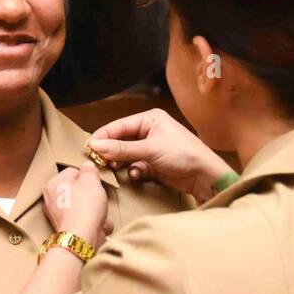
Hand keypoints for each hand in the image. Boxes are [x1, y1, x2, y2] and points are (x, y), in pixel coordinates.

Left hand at [43, 163, 110, 249]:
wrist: (82, 238)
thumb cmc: (84, 207)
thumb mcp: (91, 180)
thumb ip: (89, 170)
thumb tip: (87, 166)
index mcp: (53, 184)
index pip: (73, 171)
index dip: (88, 176)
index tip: (95, 184)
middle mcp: (51, 199)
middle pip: (78, 189)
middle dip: (91, 194)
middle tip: (97, 198)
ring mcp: (58, 215)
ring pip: (83, 205)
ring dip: (94, 208)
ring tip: (98, 212)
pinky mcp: (68, 228)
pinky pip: (84, 219)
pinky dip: (92, 221)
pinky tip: (97, 223)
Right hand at [87, 109, 232, 203]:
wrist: (204, 175)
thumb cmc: (183, 154)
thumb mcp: (149, 150)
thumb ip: (121, 149)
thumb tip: (96, 146)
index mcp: (150, 119)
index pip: (119, 125)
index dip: (103, 136)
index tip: (88, 147)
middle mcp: (150, 130)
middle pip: (121, 140)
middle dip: (110, 151)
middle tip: (98, 162)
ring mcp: (151, 147)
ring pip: (126, 154)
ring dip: (120, 162)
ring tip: (113, 169)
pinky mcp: (154, 163)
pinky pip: (135, 165)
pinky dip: (132, 170)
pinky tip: (135, 175)